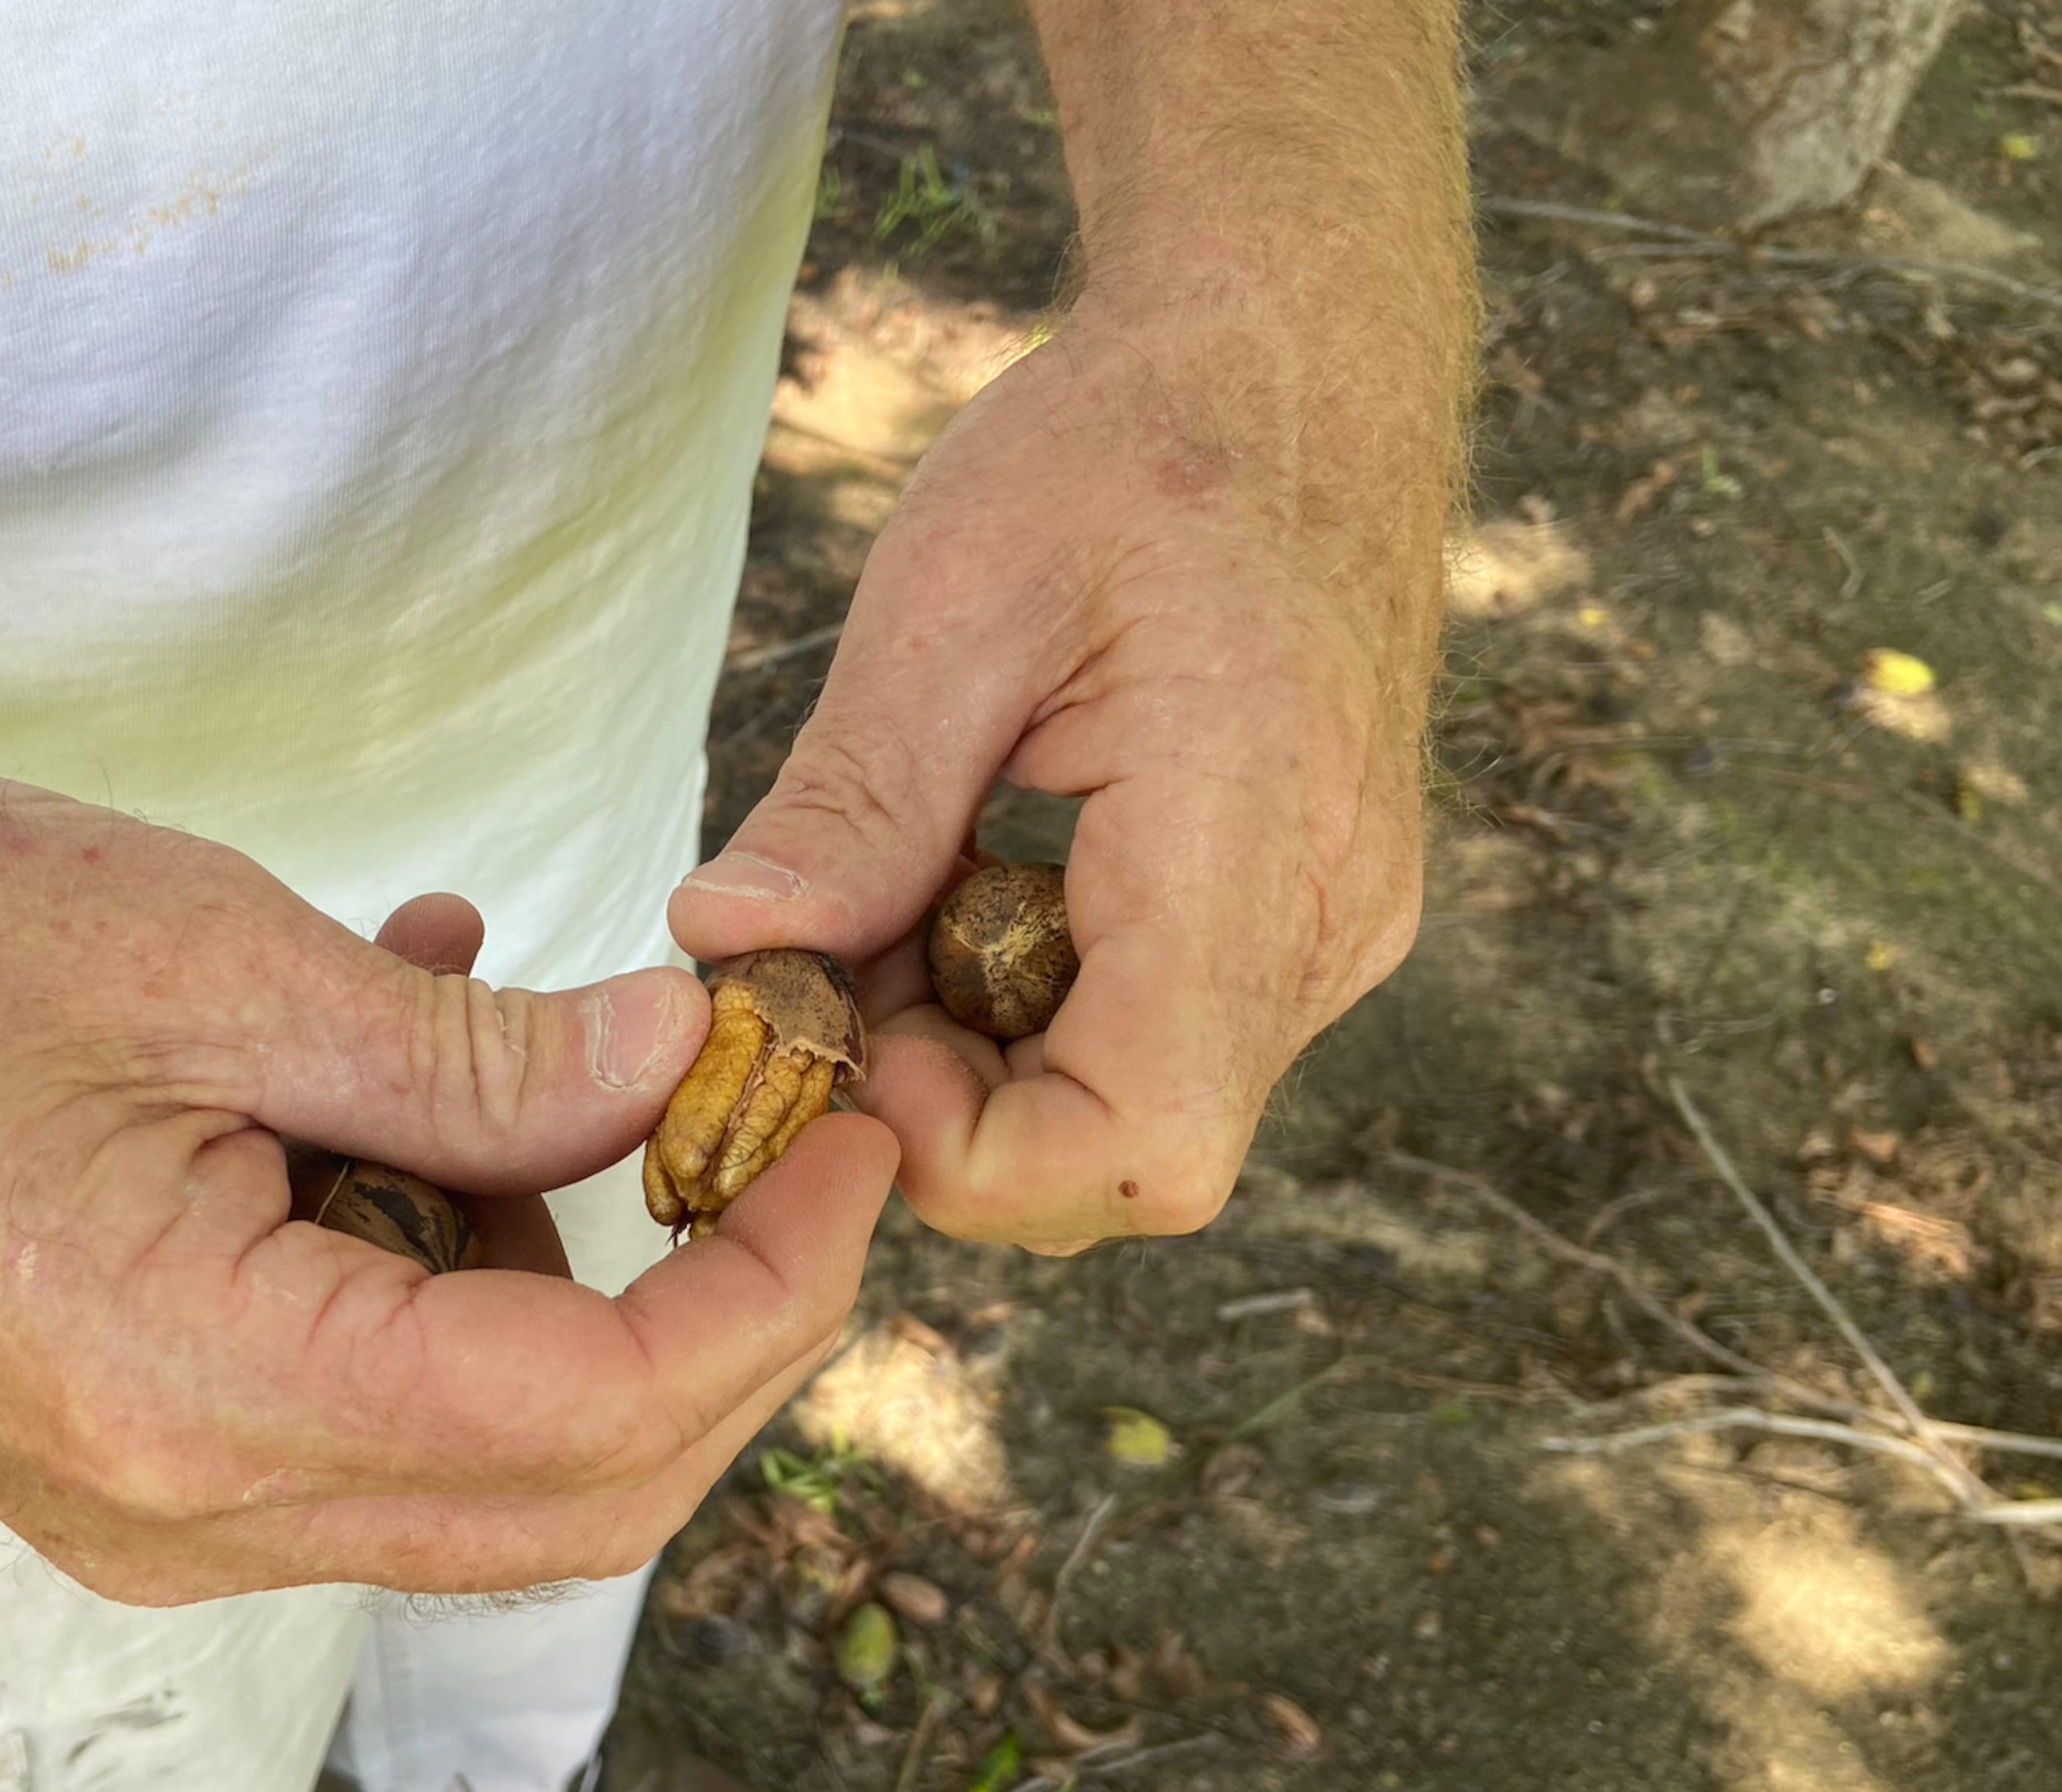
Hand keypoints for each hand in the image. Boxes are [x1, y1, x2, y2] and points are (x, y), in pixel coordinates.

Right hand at [0, 774, 896, 1603]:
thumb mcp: (199, 955)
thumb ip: (468, 1054)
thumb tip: (678, 1069)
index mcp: (207, 1400)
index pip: (601, 1425)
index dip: (771, 1291)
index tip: (848, 1142)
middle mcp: (187, 1514)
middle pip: (569, 1497)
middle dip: (720, 1325)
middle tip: (783, 1136)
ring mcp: (146, 1508)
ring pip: (471, 1463)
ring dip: (564, 1277)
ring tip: (528, 1047)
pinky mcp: (116, 1454)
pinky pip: (351, 1407)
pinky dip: (434, 1267)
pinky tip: (400, 1070)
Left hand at [670, 314, 1429, 1251]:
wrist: (1296, 363)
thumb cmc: (1129, 449)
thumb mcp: (954, 599)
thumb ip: (854, 802)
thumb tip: (723, 947)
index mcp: (1255, 843)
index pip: (1142, 1142)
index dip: (970, 1149)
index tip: (851, 1032)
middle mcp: (1329, 925)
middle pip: (1128, 1158)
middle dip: (953, 1104)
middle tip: (848, 952)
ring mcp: (1338, 934)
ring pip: (1140, 1114)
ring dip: (992, 1056)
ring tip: (919, 891)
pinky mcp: (1316, 924)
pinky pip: (1168, 1042)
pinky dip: (1048, 1011)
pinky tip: (992, 884)